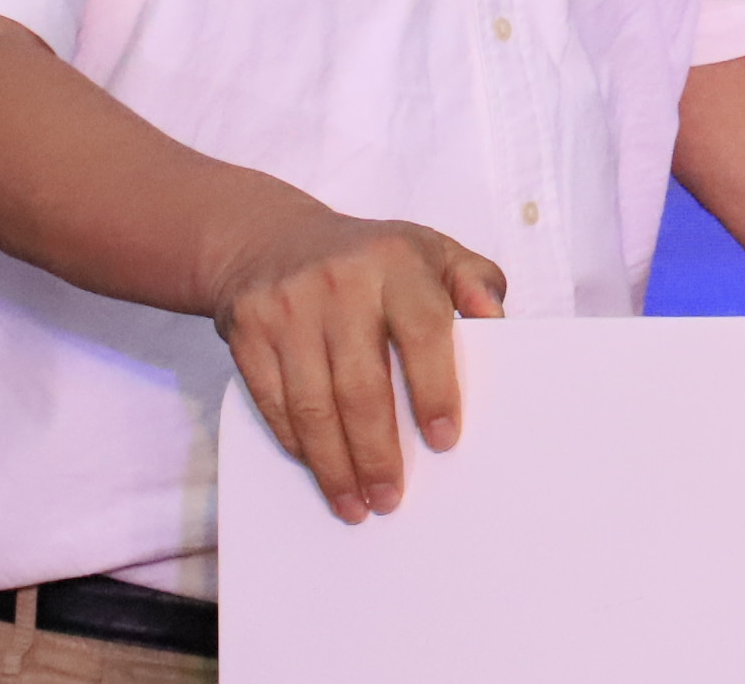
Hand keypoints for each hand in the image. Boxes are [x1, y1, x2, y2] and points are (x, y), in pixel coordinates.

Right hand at [208, 208, 506, 522]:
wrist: (269, 239)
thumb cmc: (369, 257)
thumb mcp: (430, 250)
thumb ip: (474, 281)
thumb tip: (497, 322)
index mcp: (396, 260)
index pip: (422, 331)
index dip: (435, 389)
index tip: (445, 441)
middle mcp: (339, 281)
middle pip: (361, 385)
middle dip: (377, 452)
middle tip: (392, 498)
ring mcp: (287, 307)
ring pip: (312, 405)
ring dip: (335, 465)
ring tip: (356, 505)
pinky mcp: (247, 331)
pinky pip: (274, 403)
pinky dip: (298, 444)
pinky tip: (318, 470)